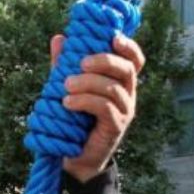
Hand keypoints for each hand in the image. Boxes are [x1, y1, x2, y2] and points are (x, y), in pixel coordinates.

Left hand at [48, 34, 144, 181]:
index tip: (112, 38)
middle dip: (104, 61)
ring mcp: (124, 111)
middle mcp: (128, 94)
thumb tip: (59, 38)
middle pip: (126, 69)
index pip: (134, 60)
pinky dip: (84, 101)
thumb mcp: (69, 87)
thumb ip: (65, 64)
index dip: (128, 46)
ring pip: (112, 89)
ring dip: (87, 83)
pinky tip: (67, 103)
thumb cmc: (74, 118)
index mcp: (121, 81)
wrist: (75, 155)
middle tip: (82, 63)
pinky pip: (105, 108)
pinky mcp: (116, 127)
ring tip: (66, 86)